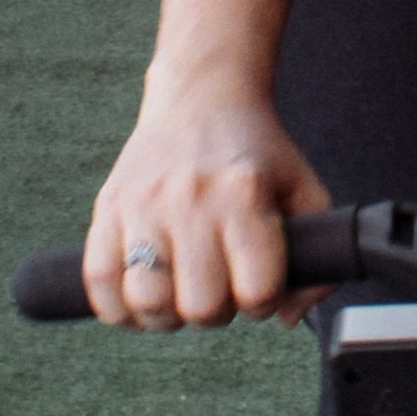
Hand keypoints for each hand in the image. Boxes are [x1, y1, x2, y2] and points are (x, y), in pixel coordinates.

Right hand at [82, 82, 331, 327]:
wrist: (202, 98)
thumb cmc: (258, 155)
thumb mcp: (305, 192)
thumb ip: (318, 259)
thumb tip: (287, 316)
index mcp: (244, 195)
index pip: (257, 290)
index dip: (263, 303)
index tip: (257, 285)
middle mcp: (191, 199)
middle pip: (200, 306)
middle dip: (214, 313)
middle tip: (216, 290)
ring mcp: (144, 204)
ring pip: (146, 301)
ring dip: (165, 315)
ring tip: (177, 293)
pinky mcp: (108, 208)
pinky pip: (98, 282)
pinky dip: (118, 306)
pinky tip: (140, 293)